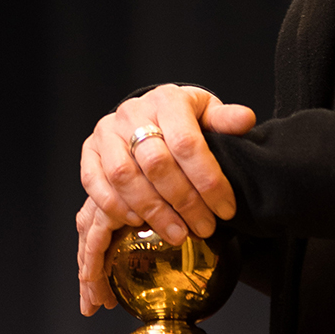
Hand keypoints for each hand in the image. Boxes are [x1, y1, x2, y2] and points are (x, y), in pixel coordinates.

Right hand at [76, 83, 255, 314]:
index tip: (226, 209)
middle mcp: (132, 111)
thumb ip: (225, 121)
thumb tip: (246, 119)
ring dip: (152, 211)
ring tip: (177, 234)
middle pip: (156, 163)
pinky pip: (93, 182)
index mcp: (167, 99)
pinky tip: (138, 223)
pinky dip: (115, 206)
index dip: (208, 180)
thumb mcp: (208, 115)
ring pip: (124, 176)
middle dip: (184, 202)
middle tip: (204, 228)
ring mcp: (106, 131)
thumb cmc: (183, 120)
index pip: (187, 143)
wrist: (148, 114)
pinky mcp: (89, 150)